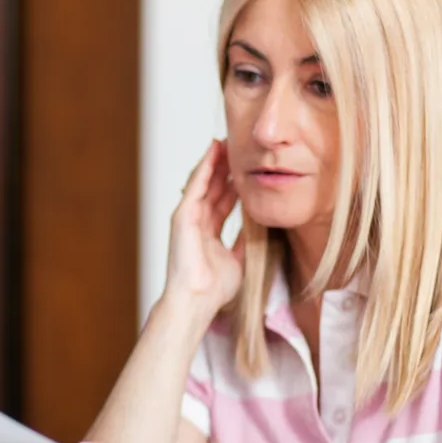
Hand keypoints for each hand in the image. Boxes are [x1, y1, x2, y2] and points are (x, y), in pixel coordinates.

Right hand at [165, 139, 243, 318]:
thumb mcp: (238, 259)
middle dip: (226, 168)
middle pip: (214, 188)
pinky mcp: (182, 215)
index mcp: (209, 232)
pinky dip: (204, 168)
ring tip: (227, 141)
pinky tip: (213, 152)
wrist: (196, 300)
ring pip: (204, 182)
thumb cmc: (214, 289)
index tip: (250, 168)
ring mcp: (188, 218)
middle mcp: (197, 222)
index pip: (224, 202)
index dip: (236, 185)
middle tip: (240, 146)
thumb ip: (245, 241)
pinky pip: (195, 186)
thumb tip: (259, 228)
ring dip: (215, 161)